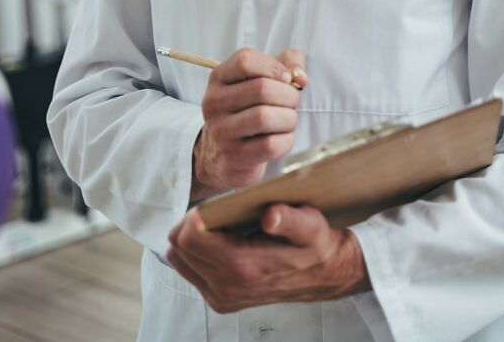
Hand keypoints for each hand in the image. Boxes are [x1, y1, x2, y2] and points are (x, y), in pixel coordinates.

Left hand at [167, 203, 370, 312]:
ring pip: (179, 259)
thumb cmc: (315, 245)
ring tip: (215, 224)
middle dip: (190, 224)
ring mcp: (221, 297)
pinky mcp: (220, 300)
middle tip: (214, 211)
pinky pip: (189, 270)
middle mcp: (226, 288)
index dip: (195, 215)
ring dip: (191, 238)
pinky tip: (218, 240)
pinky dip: (195, 252)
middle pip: (179, 247)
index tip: (212, 204)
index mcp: (243, 267)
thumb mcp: (310, 225)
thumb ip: (290, 219)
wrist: (324, 275)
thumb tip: (270, 215)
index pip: (190, 238)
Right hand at [192, 48, 306, 193]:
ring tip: (288, 120)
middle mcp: (214, 102)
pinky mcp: (234, 156)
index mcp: (219, 78)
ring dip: (289, 118)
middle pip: (261, 89)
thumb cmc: (248, 109)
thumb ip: (286, 63)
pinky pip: (270, 145)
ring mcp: (221, 131)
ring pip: (265, 117)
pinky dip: (286, 140)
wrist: (222, 154)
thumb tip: (301, 77)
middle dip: (289, 95)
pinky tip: (283, 138)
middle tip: (292, 103)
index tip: (287, 78)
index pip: (245, 60)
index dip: (274, 66)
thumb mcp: (260, 79)